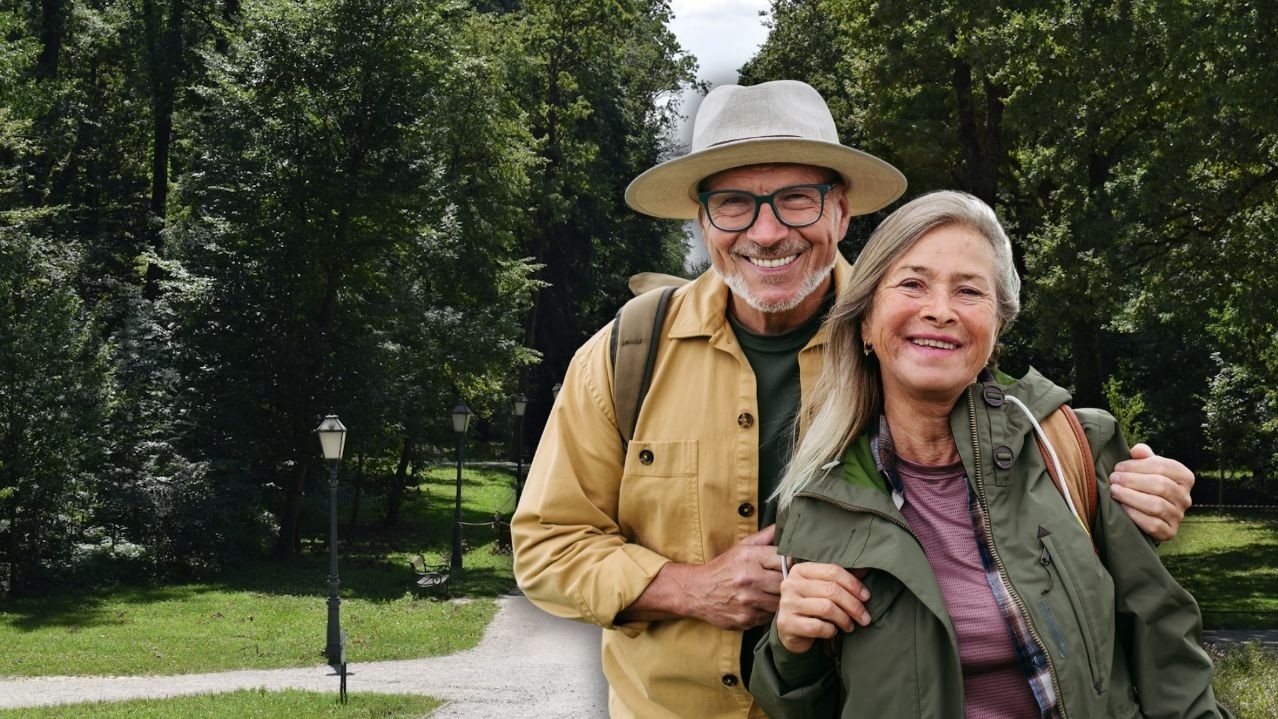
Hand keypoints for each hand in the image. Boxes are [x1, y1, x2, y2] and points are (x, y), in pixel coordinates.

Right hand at [620, 525, 782, 629]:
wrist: (697, 591)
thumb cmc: (723, 568)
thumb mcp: (740, 547)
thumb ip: (764, 537)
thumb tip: (785, 526)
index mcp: (749, 557)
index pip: (785, 559)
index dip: (790, 563)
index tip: (788, 566)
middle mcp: (749, 578)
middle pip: (785, 582)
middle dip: (787, 582)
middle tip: (782, 582)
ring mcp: (748, 600)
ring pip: (780, 601)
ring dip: (780, 599)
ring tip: (773, 594)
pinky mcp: (746, 618)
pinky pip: (769, 616)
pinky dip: (768, 612)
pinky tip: (762, 605)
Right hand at [775, 562, 870, 653]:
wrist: (791, 631)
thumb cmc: (811, 607)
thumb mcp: (822, 589)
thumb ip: (839, 580)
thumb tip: (866, 570)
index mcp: (800, 570)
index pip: (832, 571)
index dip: (853, 584)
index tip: (866, 597)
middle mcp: (790, 584)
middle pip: (831, 589)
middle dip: (853, 605)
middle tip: (865, 618)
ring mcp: (787, 603)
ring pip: (826, 608)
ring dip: (844, 619)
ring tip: (850, 626)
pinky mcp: (786, 623)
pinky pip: (817, 626)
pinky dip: (831, 630)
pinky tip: (833, 631)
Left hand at [1108, 443, 1193, 540]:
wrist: (1146, 513)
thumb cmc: (1145, 484)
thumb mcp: (1146, 467)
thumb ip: (1143, 455)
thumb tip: (1137, 451)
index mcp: (1184, 477)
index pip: (1164, 467)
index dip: (1138, 466)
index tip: (1118, 467)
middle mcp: (1185, 498)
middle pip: (1160, 485)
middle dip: (1133, 481)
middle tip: (1113, 479)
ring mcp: (1179, 516)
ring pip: (1156, 505)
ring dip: (1131, 497)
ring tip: (1114, 491)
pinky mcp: (1169, 532)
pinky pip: (1153, 524)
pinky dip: (1135, 515)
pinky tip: (1121, 507)